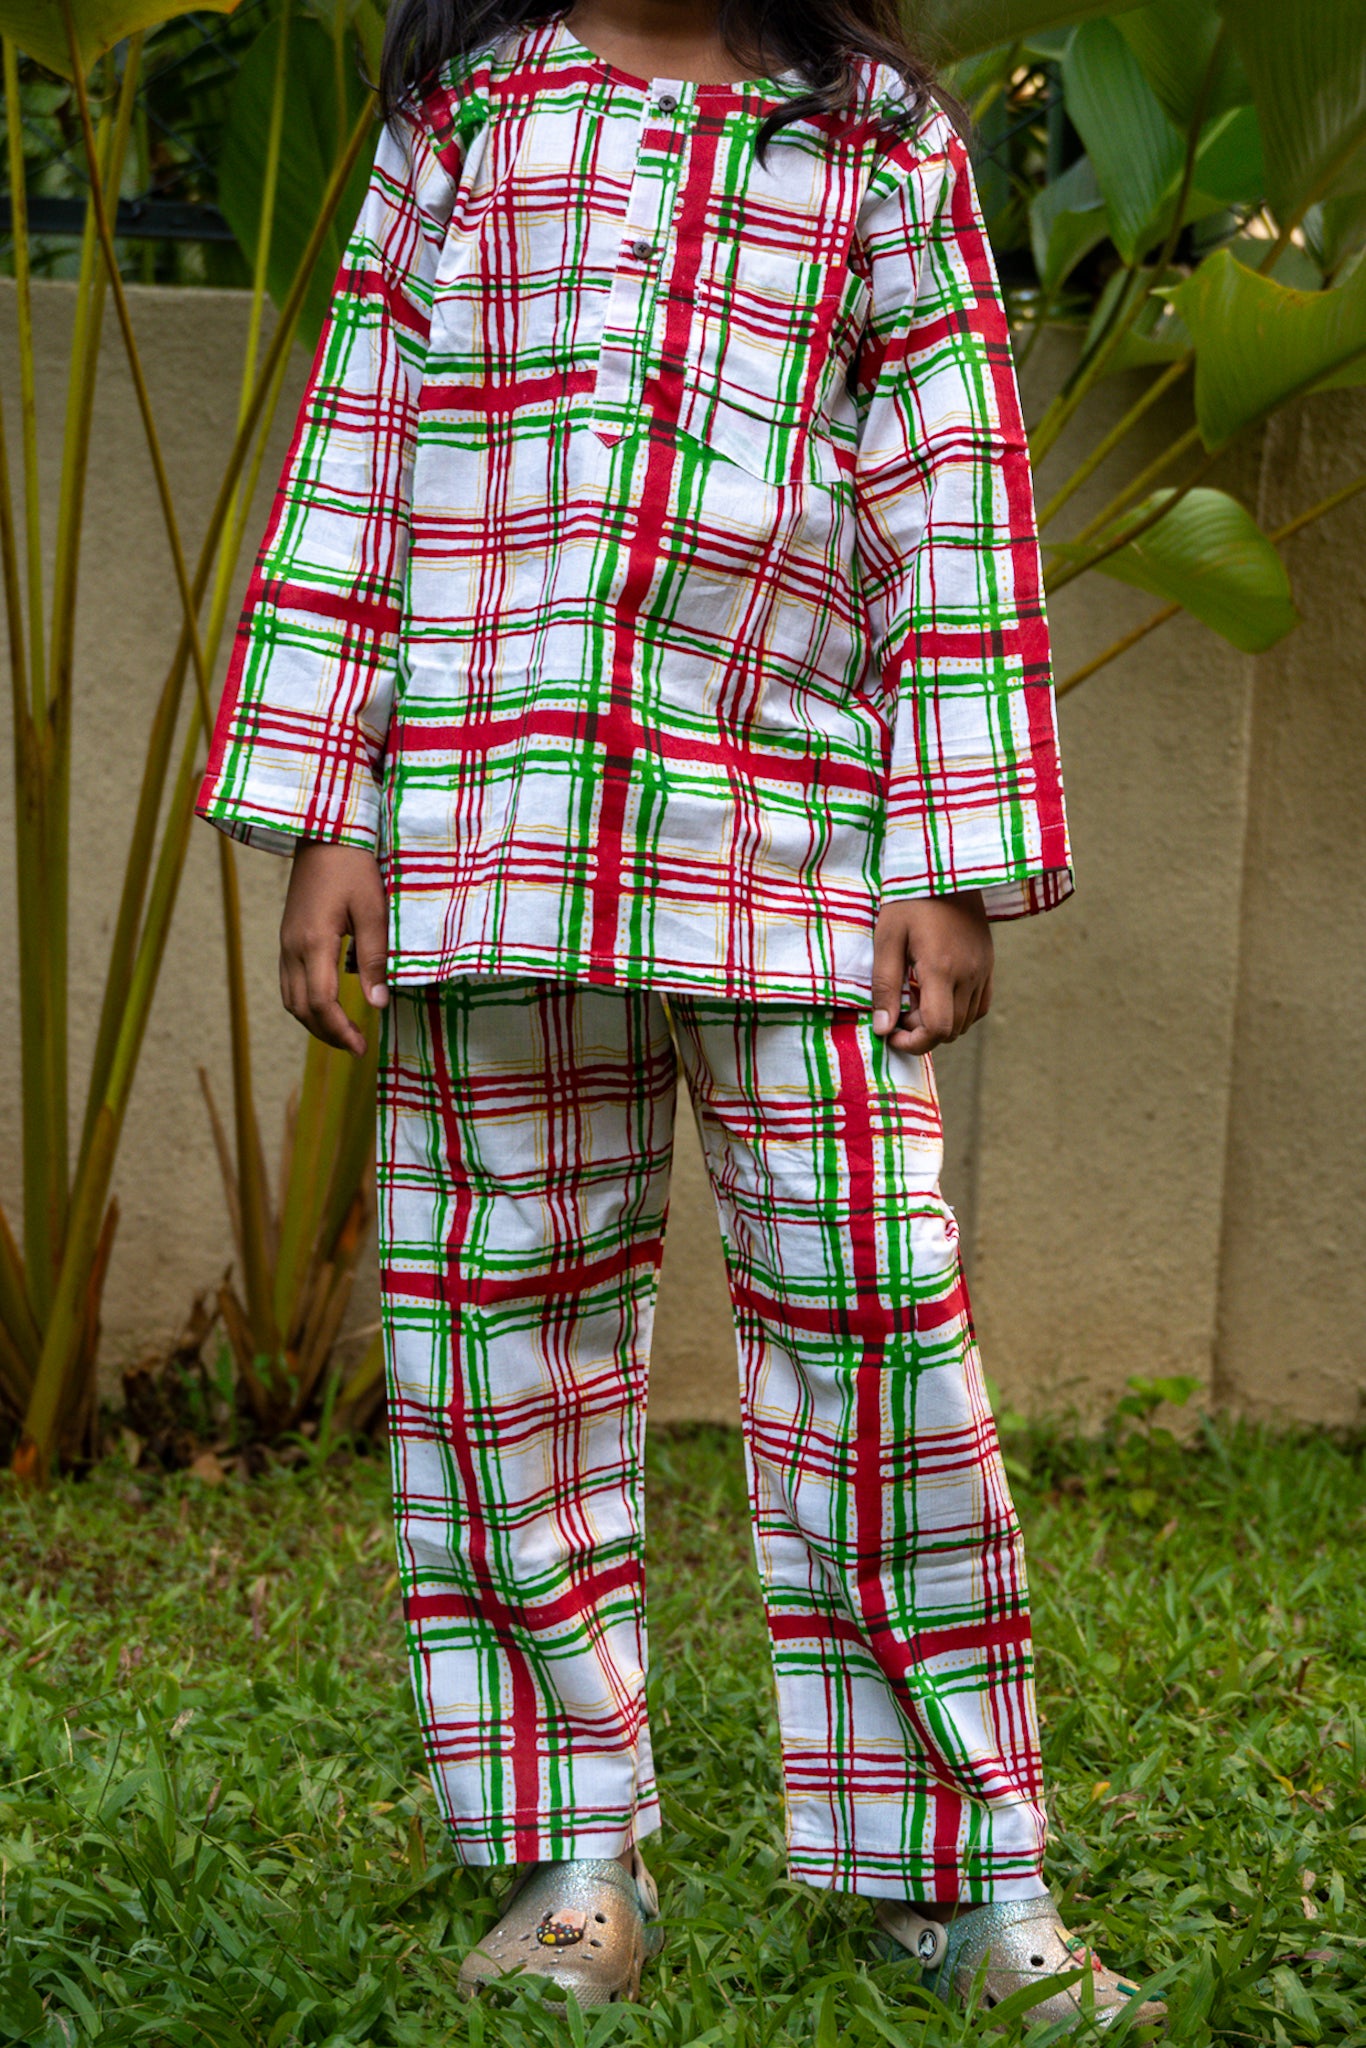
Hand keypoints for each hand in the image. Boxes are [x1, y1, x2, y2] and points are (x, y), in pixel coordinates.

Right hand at [279, 841, 387, 1056]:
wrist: (323, 830)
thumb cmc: (353, 865)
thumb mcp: (373, 910)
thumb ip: (375, 958)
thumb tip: (378, 1003)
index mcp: (314, 942)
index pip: (321, 1003)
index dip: (340, 1032)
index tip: (362, 1047)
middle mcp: (292, 947)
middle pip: (301, 1009)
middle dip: (328, 1034)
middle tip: (356, 1047)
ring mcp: (285, 942)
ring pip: (290, 999)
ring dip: (314, 1022)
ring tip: (343, 1033)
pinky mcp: (287, 936)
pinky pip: (289, 982)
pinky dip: (306, 1003)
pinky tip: (328, 1005)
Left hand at [871, 892, 992, 1056]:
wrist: (946, 866)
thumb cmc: (909, 898)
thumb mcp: (887, 938)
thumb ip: (885, 985)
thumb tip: (882, 1029)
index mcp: (942, 968)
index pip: (937, 1028)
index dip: (912, 1043)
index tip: (890, 1033)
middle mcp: (969, 973)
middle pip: (951, 1030)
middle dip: (920, 1032)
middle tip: (896, 1011)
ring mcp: (983, 969)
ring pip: (966, 1021)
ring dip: (938, 1022)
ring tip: (914, 997)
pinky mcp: (988, 963)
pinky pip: (979, 1005)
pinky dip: (958, 1011)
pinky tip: (936, 993)